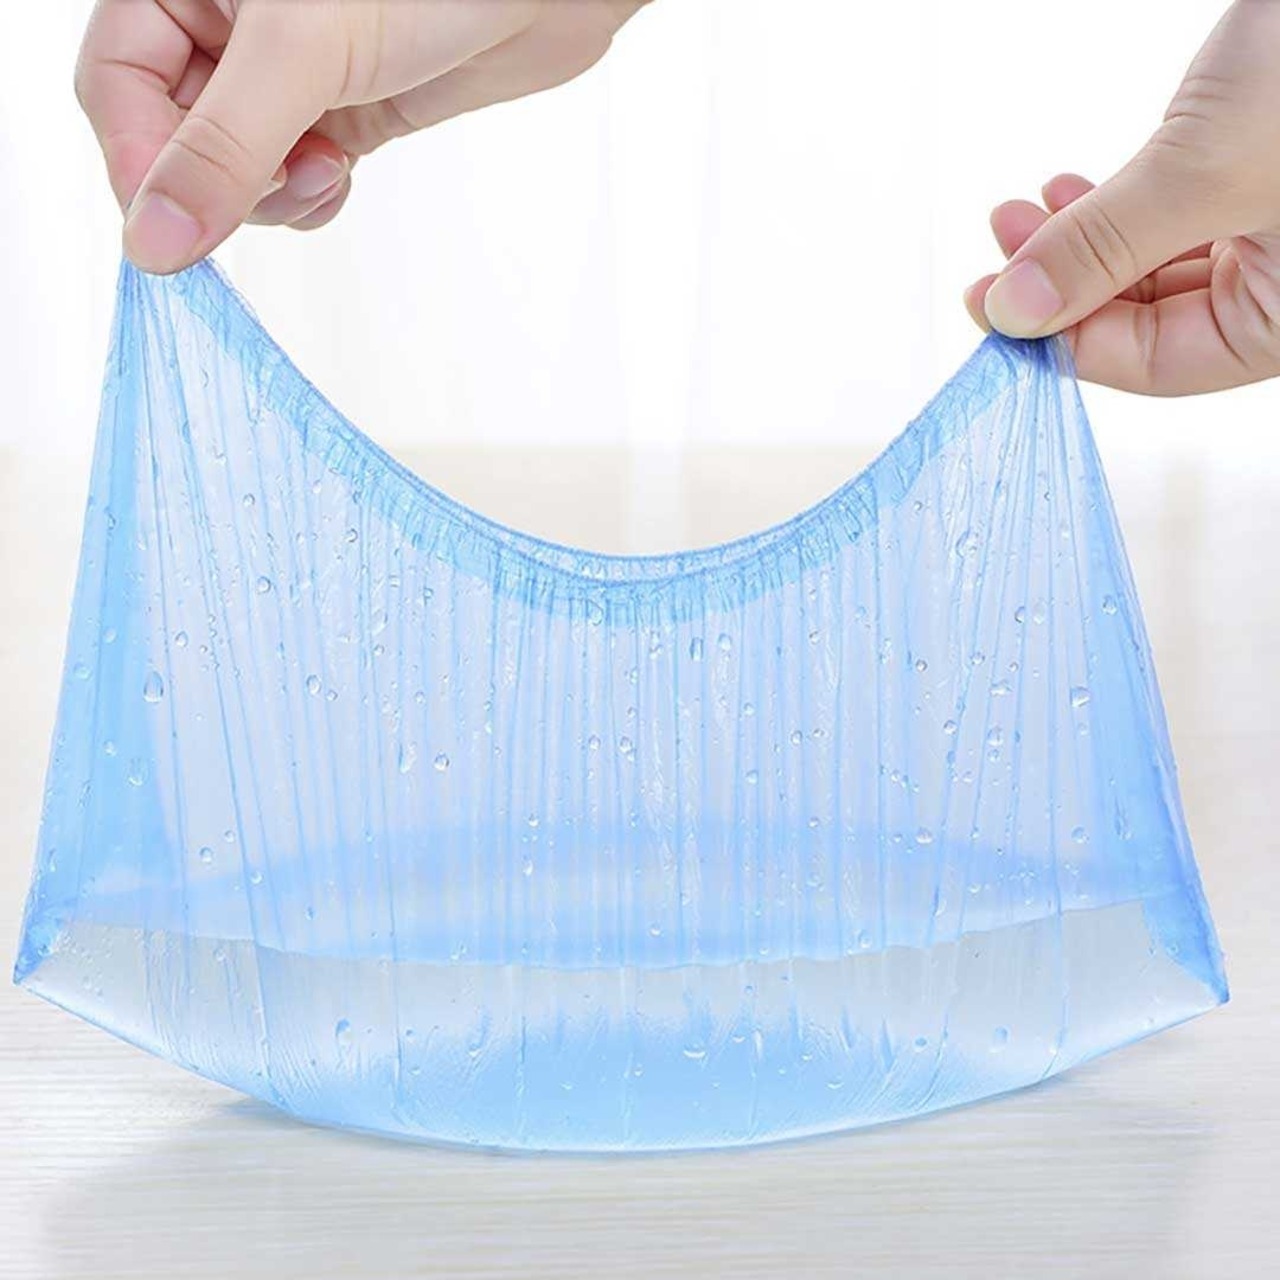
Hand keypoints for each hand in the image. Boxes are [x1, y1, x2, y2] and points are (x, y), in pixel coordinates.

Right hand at [75, 0, 648, 274]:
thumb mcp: (302, 51)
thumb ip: (224, 150)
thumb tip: (153, 244)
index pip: (117, 85)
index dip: (139, 163)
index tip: (172, 231)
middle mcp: (231, 25)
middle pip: (174, 136)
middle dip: (222, 180)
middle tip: (279, 185)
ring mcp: (290, 73)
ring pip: (238, 167)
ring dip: (273, 194)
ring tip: (329, 167)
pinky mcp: (343, 110)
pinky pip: (296, 177)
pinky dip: (311, 196)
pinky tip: (343, 175)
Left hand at [965, 0, 1279, 394]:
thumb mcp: (1207, 172)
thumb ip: (1106, 246)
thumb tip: (1014, 311)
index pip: (1155, 364)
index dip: (1064, 342)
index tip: (993, 310)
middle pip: (1147, 320)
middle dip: (1063, 288)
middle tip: (995, 259)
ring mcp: (1272, 231)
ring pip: (1151, 266)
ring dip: (1077, 244)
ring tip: (1020, 215)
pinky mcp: (1256, 176)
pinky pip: (1169, 218)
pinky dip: (1112, 209)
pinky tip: (1065, 194)